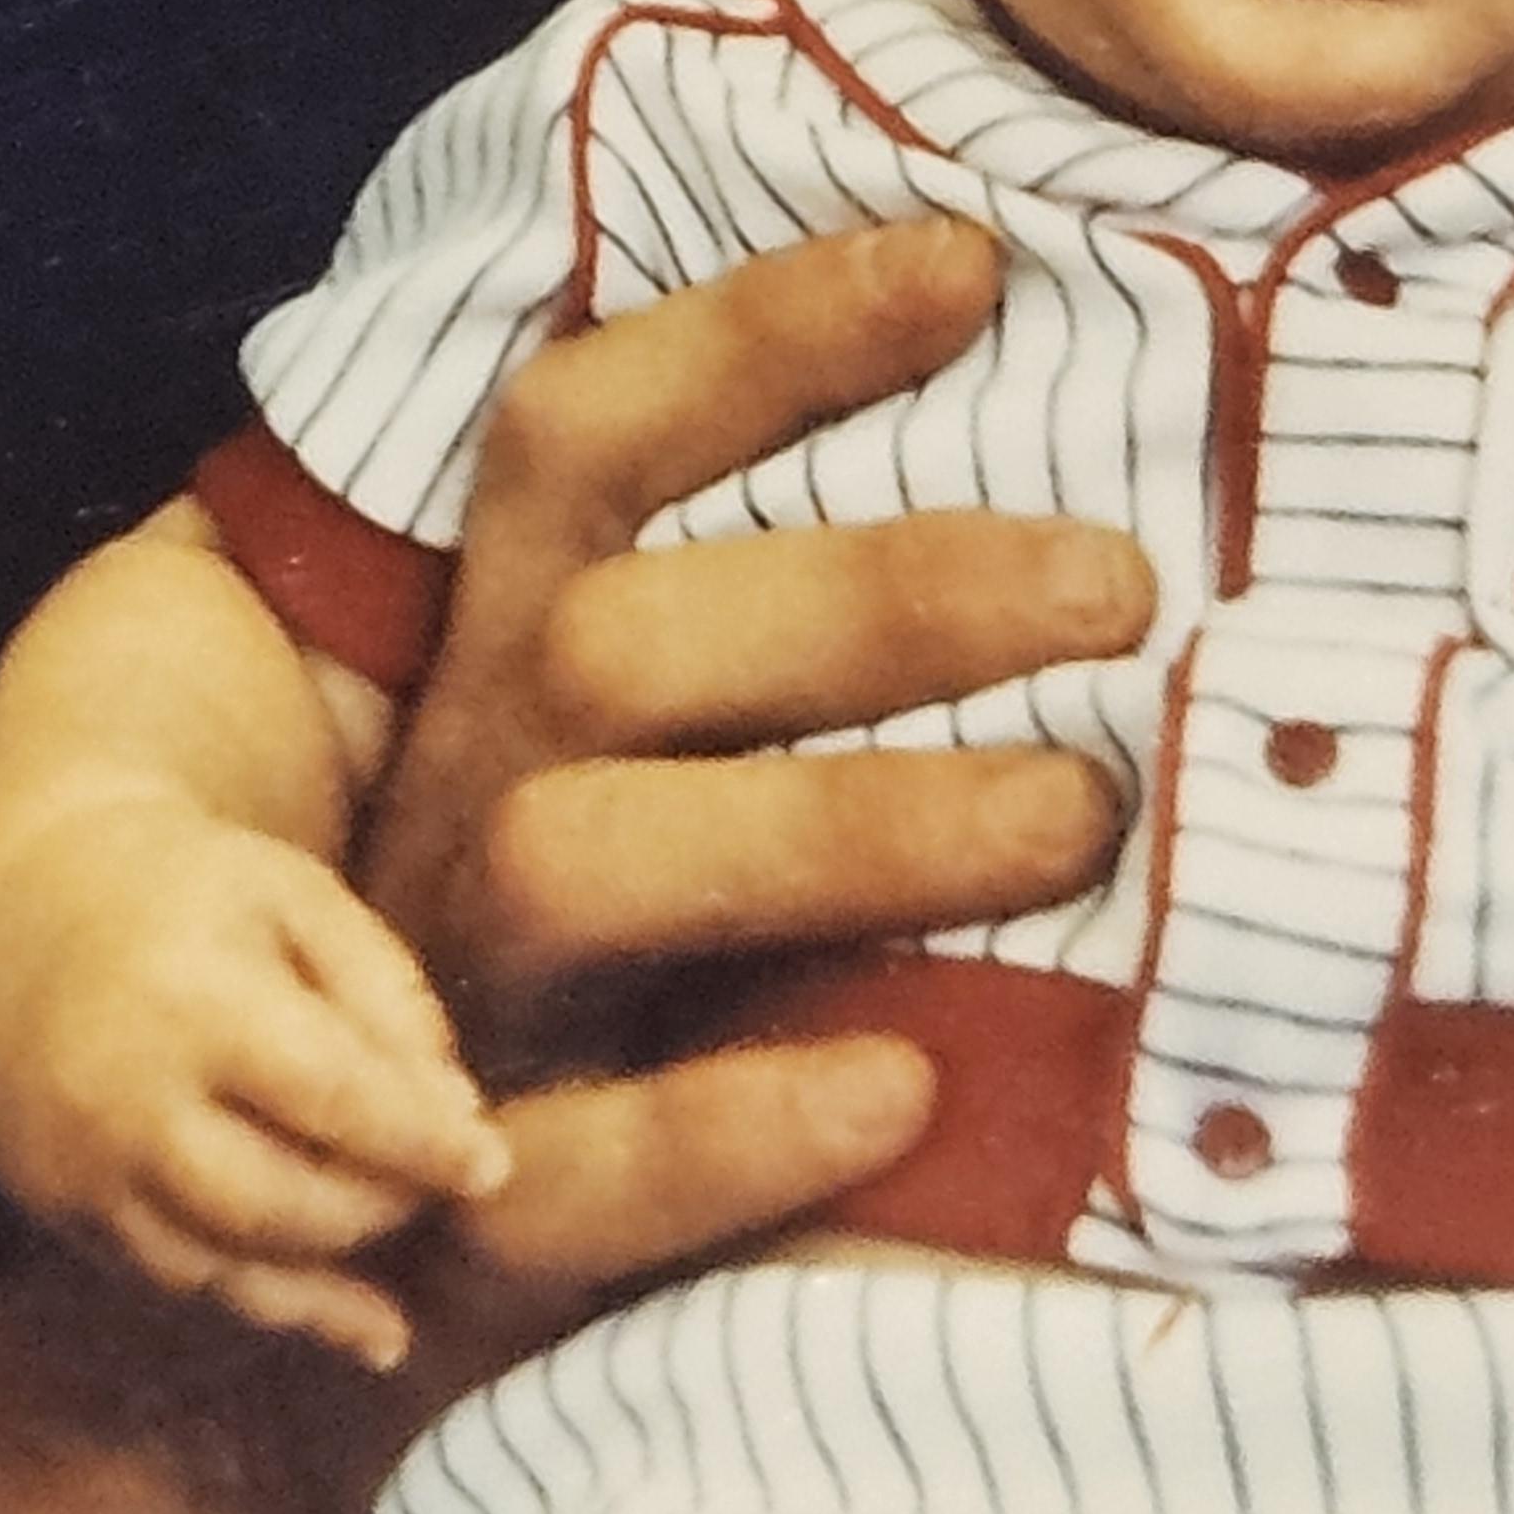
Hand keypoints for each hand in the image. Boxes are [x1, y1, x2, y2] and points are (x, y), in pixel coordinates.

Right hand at [0, 794, 507, 1374]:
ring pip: (227, 1267)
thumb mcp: (295, 894)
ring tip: (404, 1253)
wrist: (25, 907)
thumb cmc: (190, 889)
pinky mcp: (58, 1214)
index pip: (328, 1093)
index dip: (420, 1141)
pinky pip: (179, 1284)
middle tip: (439, 1182)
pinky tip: (357, 1319)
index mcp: (192, 999)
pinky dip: (273, 1305)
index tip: (493, 1164)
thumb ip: (383, 993)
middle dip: (379, 1206)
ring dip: (333, 1275)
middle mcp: (125, 1100)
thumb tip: (456, 1113)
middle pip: (278, 1202)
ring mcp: (82, 1170)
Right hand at [357, 216, 1149, 1321]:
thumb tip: (1086, 441)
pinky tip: (908, 1088)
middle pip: (611, 639)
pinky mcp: (474, 1231)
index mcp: (507, 661)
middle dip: (871, 595)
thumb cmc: (630, 957)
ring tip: (1075, 811)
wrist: (390, 1257)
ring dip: (834, 822)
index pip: (582, 438)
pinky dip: (731, 1129)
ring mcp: (458, 1008)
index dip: (755, 331)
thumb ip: (800, 617)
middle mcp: (469, 797)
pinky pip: (572, 1177)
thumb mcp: (665, 755)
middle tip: (1122, 585)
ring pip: (583, 862)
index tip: (971, 256)